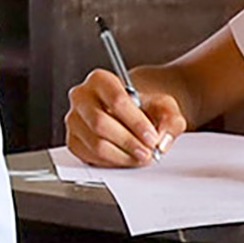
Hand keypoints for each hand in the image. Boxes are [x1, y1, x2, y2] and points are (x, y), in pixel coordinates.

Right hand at [62, 69, 179, 165]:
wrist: (135, 110)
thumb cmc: (146, 104)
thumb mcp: (165, 105)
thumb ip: (170, 119)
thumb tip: (162, 141)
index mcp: (100, 80)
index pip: (116, 100)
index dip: (136, 122)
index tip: (151, 136)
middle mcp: (81, 97)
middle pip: (101, 124)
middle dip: (128, 142)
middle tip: (147, 151)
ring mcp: (74, 120)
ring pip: (96, 144)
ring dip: (122, 155)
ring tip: (141, 157)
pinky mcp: (73, 141)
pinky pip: (91, 157)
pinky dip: (112, 162)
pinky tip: (128, 159)